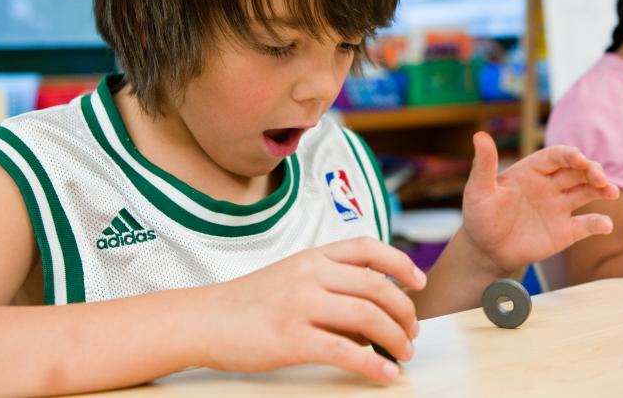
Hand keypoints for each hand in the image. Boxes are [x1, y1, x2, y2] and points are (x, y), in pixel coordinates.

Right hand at [194, 237, 426, 382]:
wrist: (204, 319)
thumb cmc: (247, 301)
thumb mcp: (289, 276)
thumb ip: (327, 282)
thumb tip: (369, 308)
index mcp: (311, 257)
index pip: (368, 248)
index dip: (400, 262)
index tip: (417, 282)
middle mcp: (310, 275)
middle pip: (376, 286)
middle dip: (404, 311)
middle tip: (412, 332)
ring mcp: (301, 305)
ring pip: (368, 317)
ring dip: (395, 338)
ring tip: (403, 354)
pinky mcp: (293, 339)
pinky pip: (345, 351)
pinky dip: (372, 365)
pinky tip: (384, 374)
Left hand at [461, 132, 619, 273]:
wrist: (485, 250)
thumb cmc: (479, 216)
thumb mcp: (478, 190)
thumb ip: (484, 165)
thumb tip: (479, 135)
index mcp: (531, 171)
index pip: (557, 156)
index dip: (570, 155)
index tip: (580, 160)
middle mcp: (549, 185)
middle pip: (578, 171)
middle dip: (592, 170)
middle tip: (600, 178)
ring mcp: (559, 207)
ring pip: (588, 191)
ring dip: (603, 189)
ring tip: (611, 192)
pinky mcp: (565, 231)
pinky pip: (587, 224)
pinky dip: (599, 223)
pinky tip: (605, 224)